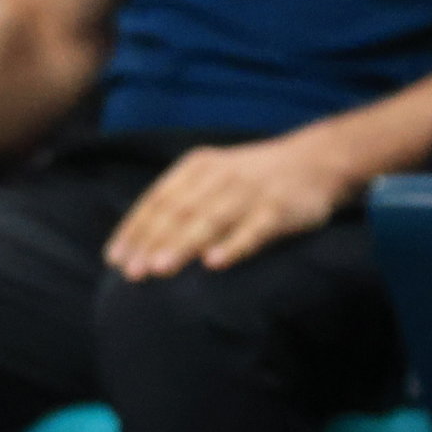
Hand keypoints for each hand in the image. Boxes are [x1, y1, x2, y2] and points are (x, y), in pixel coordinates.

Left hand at [102, 133, 353, 276]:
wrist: (317, 159)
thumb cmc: (253, 176)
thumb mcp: (212, 175)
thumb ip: (181, 200)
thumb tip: (140, 240)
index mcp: (196, 168)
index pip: (157, 200)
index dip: (134, 229)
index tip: (114, 258)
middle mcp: (219, 177)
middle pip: (178, 212)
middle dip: (151, 242)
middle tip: (131, 272)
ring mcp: (249, 192)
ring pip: (210, 220)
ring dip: (182, 245)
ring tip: (159, 269)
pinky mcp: (278, 209)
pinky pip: (253, 230)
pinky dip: (233, 245)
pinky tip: (215, 263)